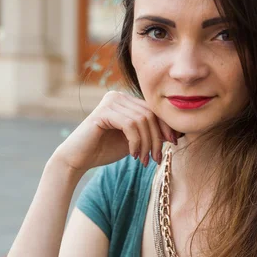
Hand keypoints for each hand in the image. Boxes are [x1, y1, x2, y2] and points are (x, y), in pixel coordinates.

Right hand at [52, 91, 179, 173]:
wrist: (78, 159)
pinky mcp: (103, 112)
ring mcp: (109, 101)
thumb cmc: (105, 150)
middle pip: (150, 114)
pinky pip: (130, 125)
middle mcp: (118, 96)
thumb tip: (178, 132)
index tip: (173, 144)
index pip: (154, 109)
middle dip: (157, 139)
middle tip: (156, 159)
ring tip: (143, 160)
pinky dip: (136, 142)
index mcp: (126, 100)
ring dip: (147, 144)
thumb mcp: (135, 140)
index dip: (167, 126)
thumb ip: (151, 133)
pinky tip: (132, 155)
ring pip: (142, 120)